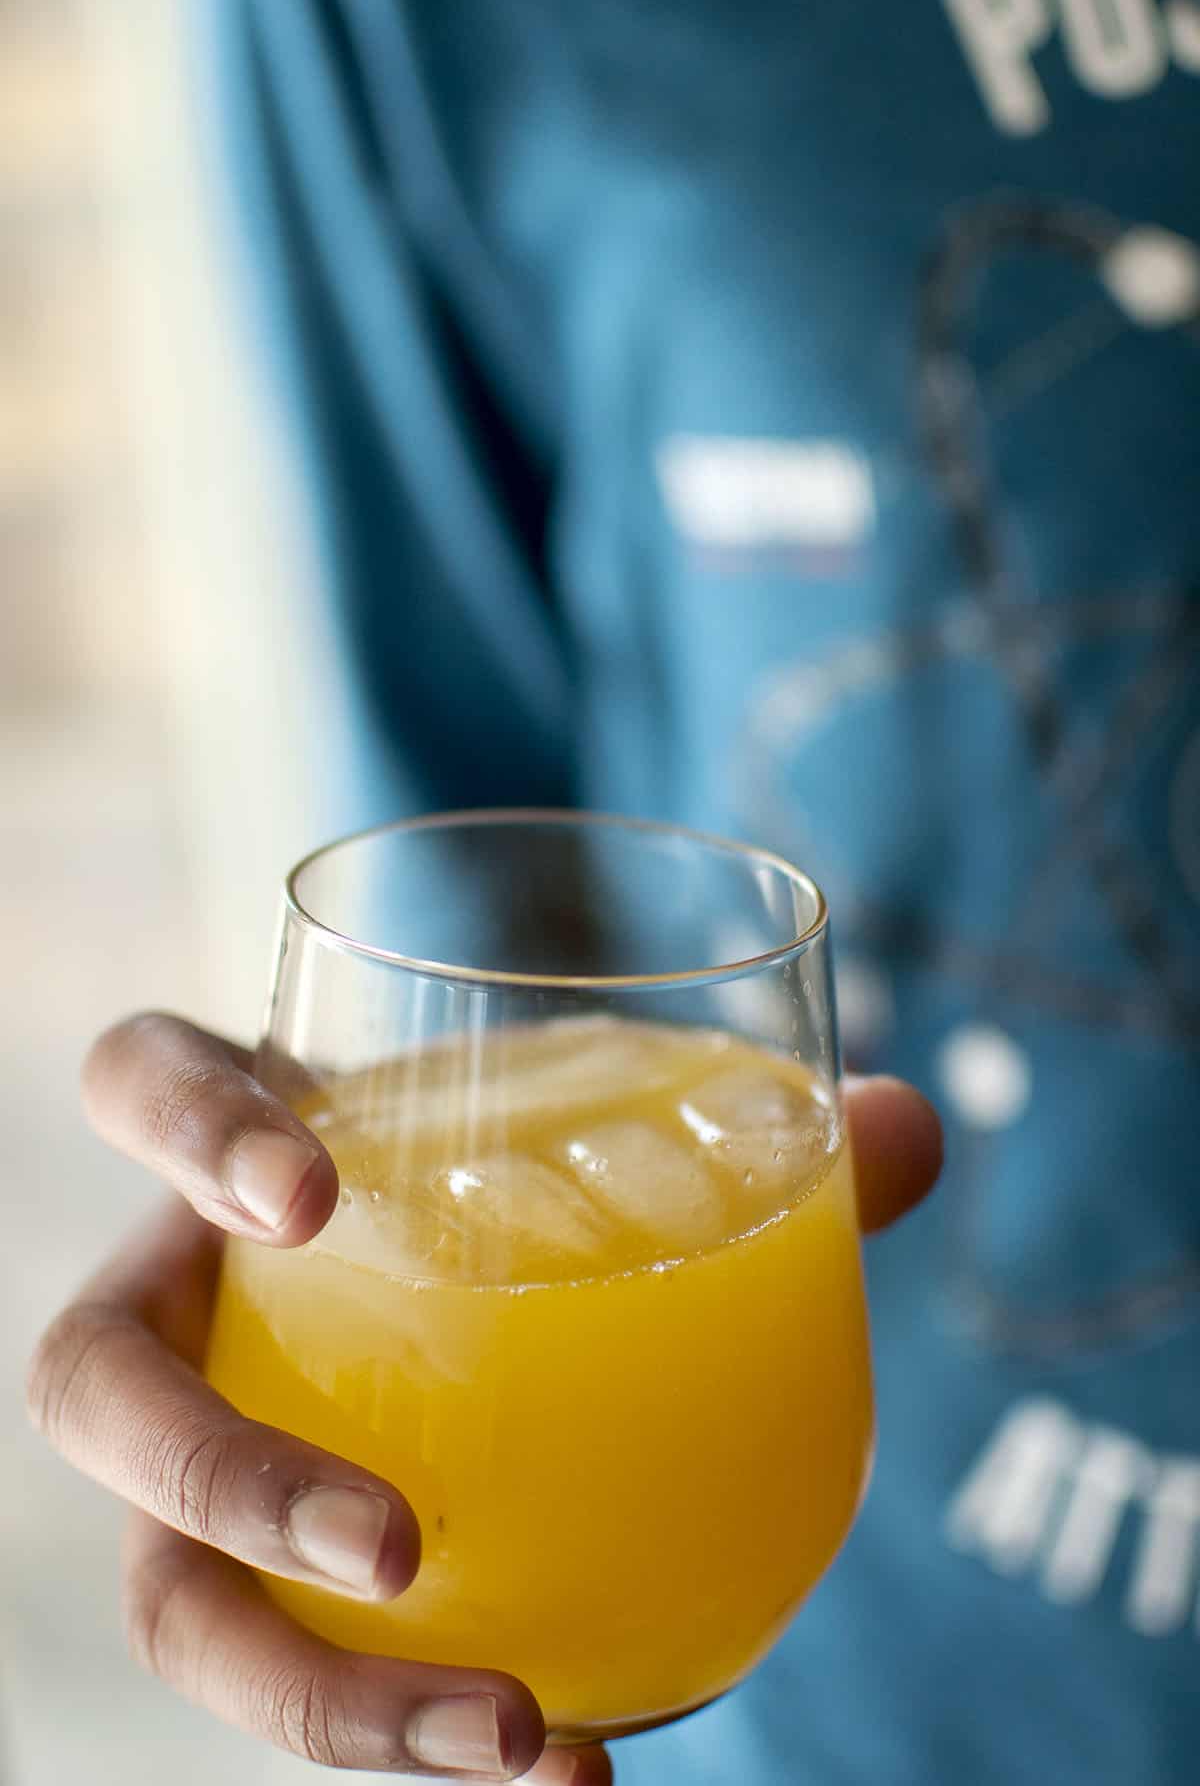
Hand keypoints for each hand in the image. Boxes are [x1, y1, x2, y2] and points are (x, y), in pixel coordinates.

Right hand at [28, 1014, 940, 1779]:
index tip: (311, 1194)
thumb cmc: (502, 1190)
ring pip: (160, 1585)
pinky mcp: (255, 1573)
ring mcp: (201, 1441)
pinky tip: (572, 1768)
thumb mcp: (594, 1153)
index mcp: (244, 1149)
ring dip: (310, 1689)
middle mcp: (186, 1300)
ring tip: (508, 1733)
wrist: (457, 1307)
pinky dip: (402, 1740)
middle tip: (401, 1548)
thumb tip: (914, 1127)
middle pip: (96, 1384)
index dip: (183, 1121)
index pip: (139, 1078)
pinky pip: (283, 1672)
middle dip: (220, 1474)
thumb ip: (750, 1136)